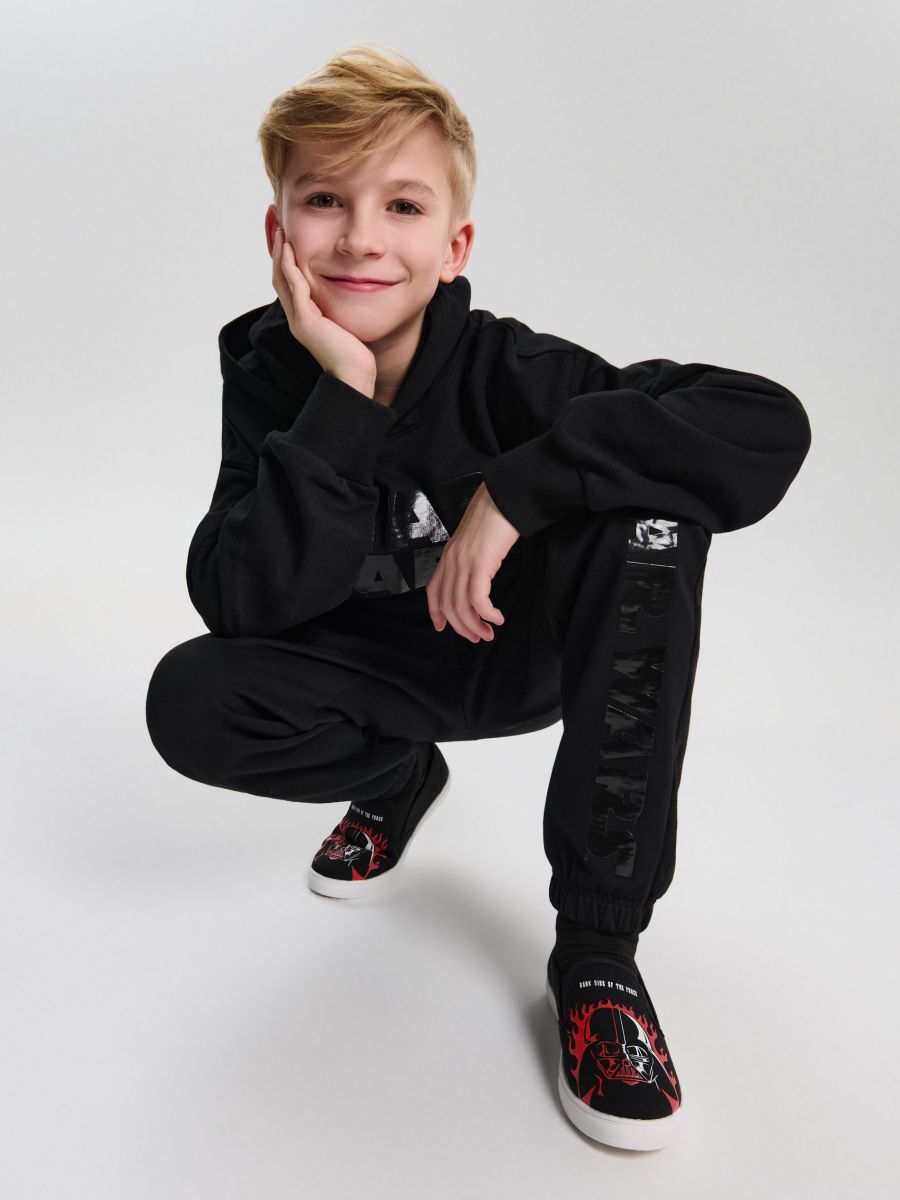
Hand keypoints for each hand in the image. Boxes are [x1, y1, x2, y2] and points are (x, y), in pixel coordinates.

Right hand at [271, 227, 376, 387]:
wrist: (355, 377)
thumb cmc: (357, 355)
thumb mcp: (346, 324)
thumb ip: (343, 308)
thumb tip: (355, 291)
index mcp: (304, 317)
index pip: (289, 281)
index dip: (285, 257)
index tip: (286, 233)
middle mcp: (297, 317)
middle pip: (279, 276)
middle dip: (276, 248)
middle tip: (275, 221)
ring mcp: (299, 320)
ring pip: (281, 279)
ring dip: (279, 252)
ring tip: (279, 227)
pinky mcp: (306, 322)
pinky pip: (295, 288)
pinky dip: (290, 267)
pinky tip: (290, 249)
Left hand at [426, 483, 520, 641]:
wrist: (503, 499)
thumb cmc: (494, 519)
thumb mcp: (476, 542)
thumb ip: (471, 560)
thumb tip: (478, 579)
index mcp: (448, 556)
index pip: (434, 590)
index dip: (435, 612)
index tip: (442, 627)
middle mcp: (452, 562)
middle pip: (449, 605)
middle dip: (463, 627)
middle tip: (478, 637)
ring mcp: (464, 563)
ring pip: (462, 606)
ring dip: (476, 625)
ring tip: (489, 632)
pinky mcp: (480, 564)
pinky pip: (478, 599)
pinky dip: (487, 613)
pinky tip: (497, 617)